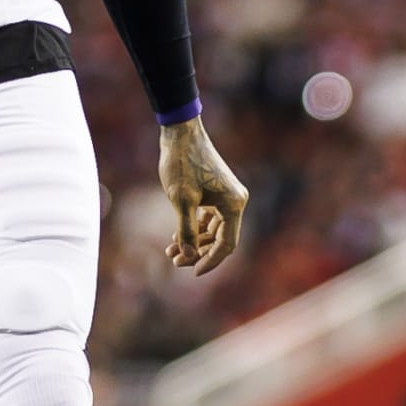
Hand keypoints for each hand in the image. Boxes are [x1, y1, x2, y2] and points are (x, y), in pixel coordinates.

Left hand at [157, 118, 247, 277]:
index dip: (210, 260)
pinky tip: (175, 236)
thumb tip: (188, 255)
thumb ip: (186, 230)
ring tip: (170, 251)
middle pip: (219, 238)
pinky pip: (208, 217)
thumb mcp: (181, 200)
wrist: (180, 132)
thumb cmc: (182, 163)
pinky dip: (194, 227)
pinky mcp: (216, 191)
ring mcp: (226, 196)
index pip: (226, 244)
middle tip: (174, 261)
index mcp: (233, 204)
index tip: (192, 272)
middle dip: (198, 251)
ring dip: (194, 241)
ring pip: (212, 229)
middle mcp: (234, 201)